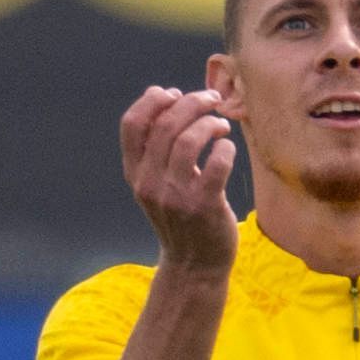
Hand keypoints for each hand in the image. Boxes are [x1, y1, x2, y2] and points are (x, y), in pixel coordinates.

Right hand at [120, 86, 238, 270]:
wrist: (194, 265)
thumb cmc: (181, 216)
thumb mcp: (156, 184)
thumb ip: (156, 147)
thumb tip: (164, 95)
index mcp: (135, 174)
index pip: (132, 124)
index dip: (152, 100)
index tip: (174, 94)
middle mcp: (150, 183)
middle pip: (166, 124)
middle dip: (192, 102)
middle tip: (212, 99)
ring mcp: (175, 195)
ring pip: (190, 139)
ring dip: (210, 123)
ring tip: (221, 126)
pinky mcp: (204, 206)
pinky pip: (217, 163)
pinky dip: (225, 148)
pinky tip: (227, 149)